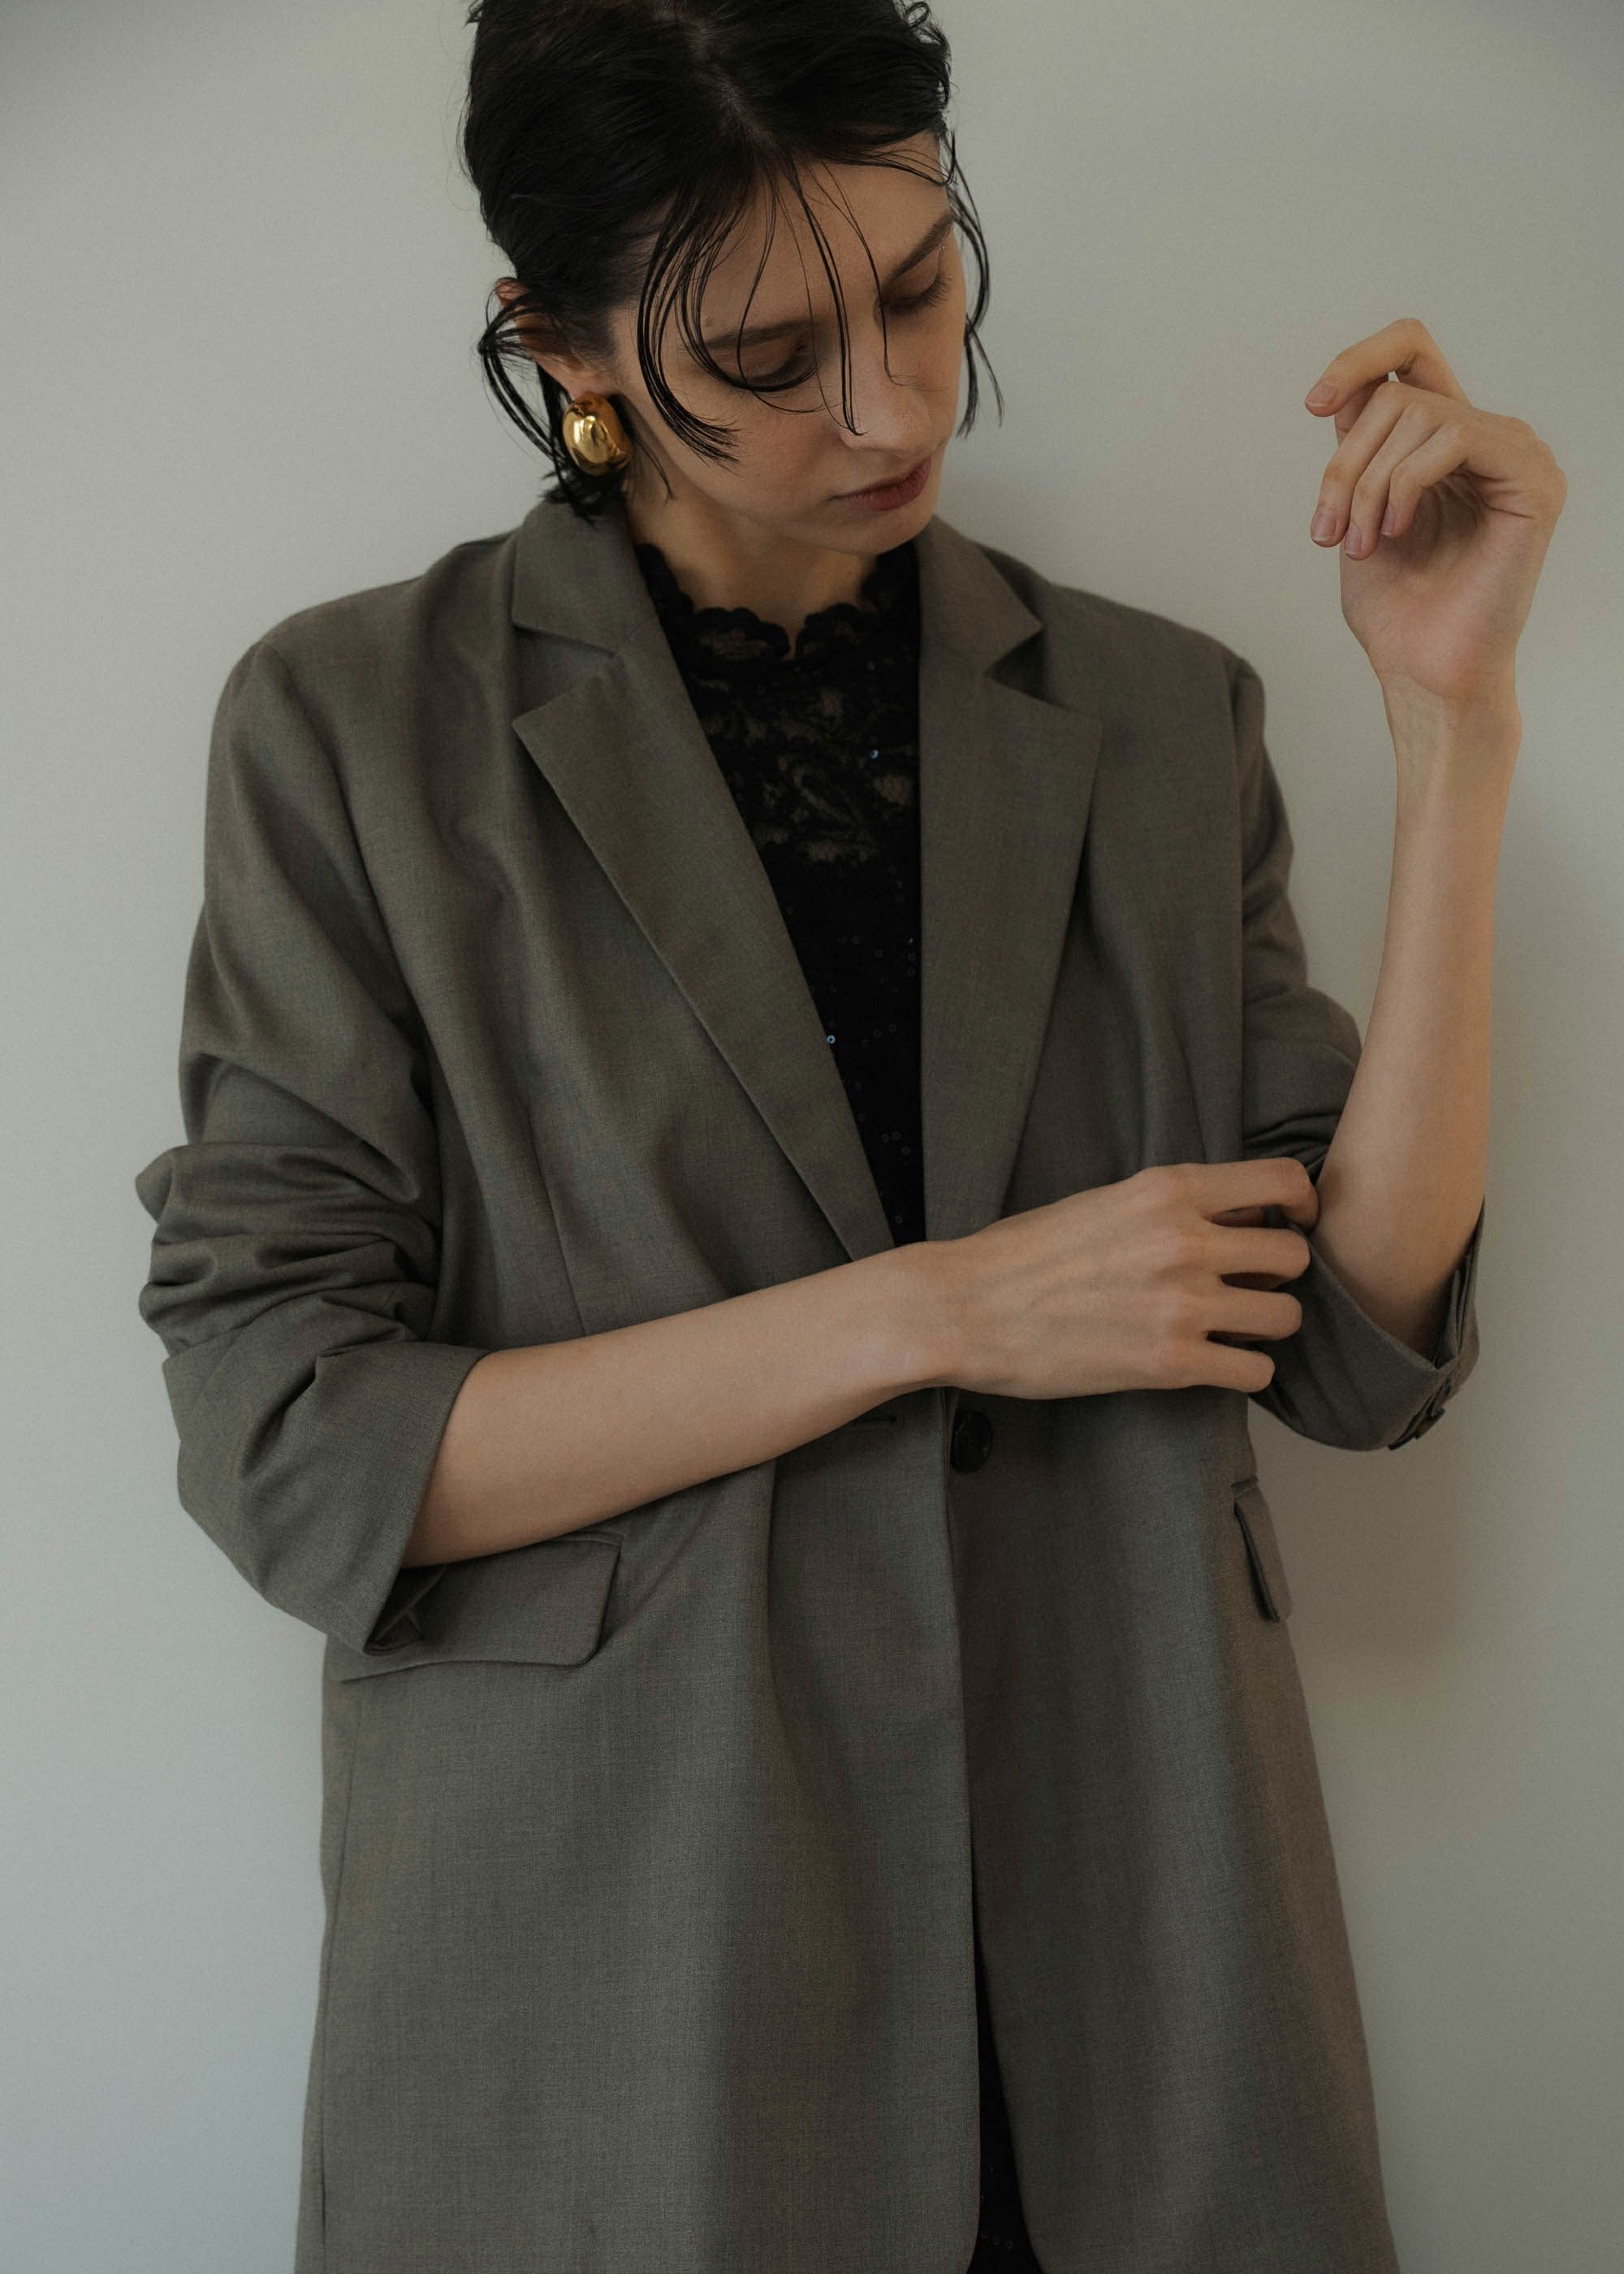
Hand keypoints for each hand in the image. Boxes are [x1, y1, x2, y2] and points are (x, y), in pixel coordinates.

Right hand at [926, 1160, 1318, 1402]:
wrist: (965, 1308)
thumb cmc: (1021, 1254)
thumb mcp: (1104, 1201)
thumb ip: (1172, 1207)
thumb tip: (1234, 1220)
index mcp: (1168, 1189)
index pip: (1281, 1180)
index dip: (1301, 1205)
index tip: (1290, 1223)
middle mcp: (1185, 1241)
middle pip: (1294, 1255)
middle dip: (1279, 1275)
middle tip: (1250, 1288)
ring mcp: (1182, 1304)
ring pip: (1286, 1317)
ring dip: (1266, 1326)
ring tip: (1232, 1331)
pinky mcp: (1171, 1363)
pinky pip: (1256, 1372)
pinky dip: (1245, 1373)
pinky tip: (1215, 1366)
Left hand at [1304, 316, 1566, 708]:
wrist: (1425, 671)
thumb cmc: (1396, 609)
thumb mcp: (1357, 512)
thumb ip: (1357, 450)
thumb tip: (1341, 392)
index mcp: (1445, 442)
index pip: (1410, 353)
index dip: (1357, 361)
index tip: (1313, 405)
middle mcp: (1486, 438)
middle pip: (1396, 395)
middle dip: (1345, 464)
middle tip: (1329, 530)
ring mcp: (1516, 455)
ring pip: (1417, 414)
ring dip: (1365, 484)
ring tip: (1359, 543)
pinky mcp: (1533, 479)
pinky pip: (1456, 436)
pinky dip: (1406, 483)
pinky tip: (1396, 531)